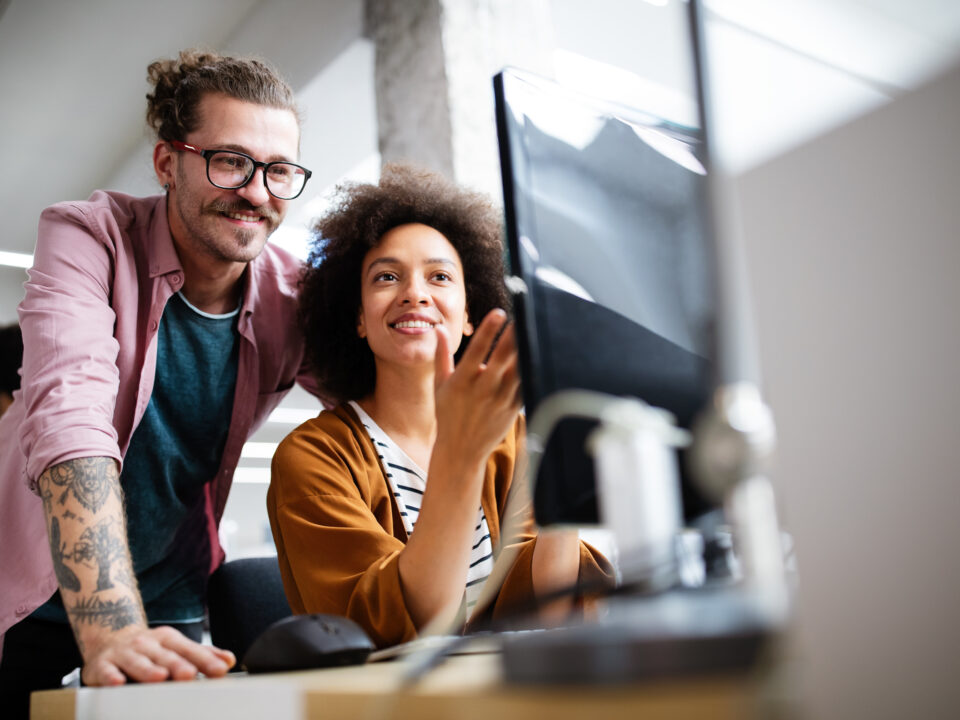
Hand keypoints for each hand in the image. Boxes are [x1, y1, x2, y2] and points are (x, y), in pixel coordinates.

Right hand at [80, 625, 235, 685]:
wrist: (110, 639)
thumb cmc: (151, 649)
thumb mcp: (175, 646)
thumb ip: (202, 655)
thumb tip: (229, 660)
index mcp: (169, 639)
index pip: (190, 649)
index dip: (205, 660)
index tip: (221, 670)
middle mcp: (148, 644)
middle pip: (166, 656)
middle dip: (178, 665)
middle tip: (190, 674)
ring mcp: (125, 653)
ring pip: (138, 662)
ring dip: (148, 670)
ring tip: (160, 677)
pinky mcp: (102, 665)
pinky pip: (107, 671)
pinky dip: (111, 677)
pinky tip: (117, 683)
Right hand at [433, 308, 520, 464]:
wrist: (461, 450)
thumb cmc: (448, 413)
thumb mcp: (440, 385)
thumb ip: (441, 355)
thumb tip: (439, 328)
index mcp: (462, 381)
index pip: (477, 351)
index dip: (488, 330)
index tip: (498, 313)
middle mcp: (482, 389)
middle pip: (502, 357)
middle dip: (514, 335)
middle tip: (525, 312)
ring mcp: (500, 400)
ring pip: (518, 369)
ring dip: (527, 349)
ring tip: (535, 327)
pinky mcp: (514, 408)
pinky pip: (526, 384)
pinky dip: (533, 368)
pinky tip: (539, 351)